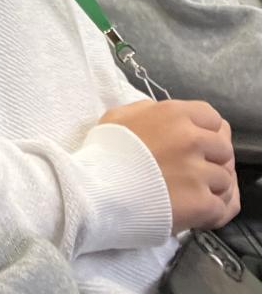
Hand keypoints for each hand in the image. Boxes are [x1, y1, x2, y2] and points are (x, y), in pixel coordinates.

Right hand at [99, 100, 239, 232]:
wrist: (97, 190)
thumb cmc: (104, 152)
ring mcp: (199, 172)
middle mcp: (192, 139)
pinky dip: (212, 212)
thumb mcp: (119, 116)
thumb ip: (147, 110)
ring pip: (225, 180)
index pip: (213, 118)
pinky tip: (197, 213)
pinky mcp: (201, 203)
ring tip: (194, 195)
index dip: (207, 132)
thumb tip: (160, 114)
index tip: (196, 145)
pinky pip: (221, 207)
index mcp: (173, 114)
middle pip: (224, 149)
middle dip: (213, 160)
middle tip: (196, 172)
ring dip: (212, 188)